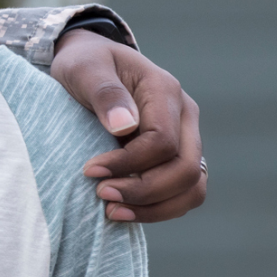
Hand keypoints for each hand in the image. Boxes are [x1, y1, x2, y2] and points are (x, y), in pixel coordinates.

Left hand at [50, 29, 205, 222]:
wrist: (90, 63)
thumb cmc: (84, 64)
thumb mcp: (83, 68)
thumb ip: (104, 92)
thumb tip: (124, 126)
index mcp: (164, 90)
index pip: (163, 141)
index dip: (128, 163)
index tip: (89, 171)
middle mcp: (184, 116)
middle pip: (185, 169)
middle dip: (144, 190)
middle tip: (101, 196)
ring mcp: (186, 138)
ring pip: (192, 186)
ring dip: (156, 207)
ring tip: (112, 212)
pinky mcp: (176, 157)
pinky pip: (182, 192)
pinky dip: (158, 208)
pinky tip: (124, 211)